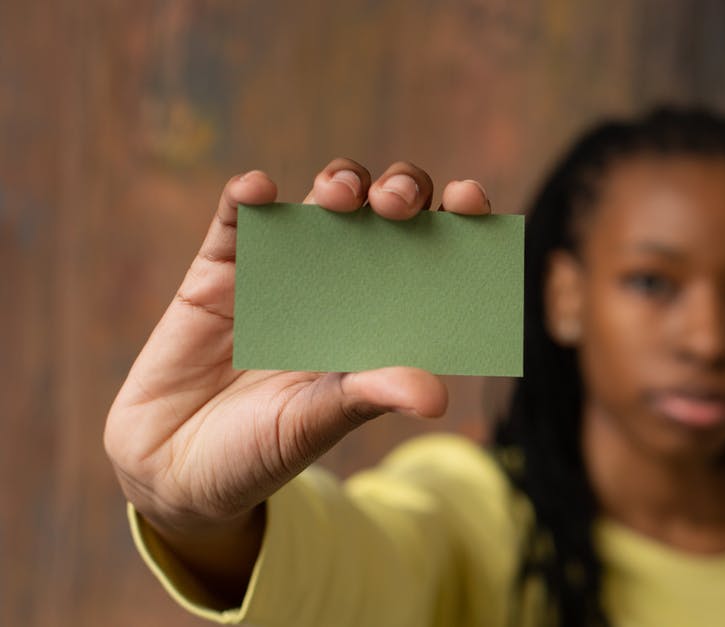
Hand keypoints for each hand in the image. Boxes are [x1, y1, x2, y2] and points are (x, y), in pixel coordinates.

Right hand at [103, 158, 489, 598]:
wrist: (178, 469)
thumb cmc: (263, 450)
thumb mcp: (318, 425)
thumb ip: (368, 399)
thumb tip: (438, 395)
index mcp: (385, 315)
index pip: (434, 252)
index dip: (458, 220)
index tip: (471, 203)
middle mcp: (344, 280)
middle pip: (386, 210)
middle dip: (401, 191)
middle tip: (399, 204)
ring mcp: (283, 268)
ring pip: (321, 201)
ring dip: (337, 183)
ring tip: (340, 194)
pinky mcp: (219, 270)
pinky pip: (235, 219)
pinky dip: (247, 198)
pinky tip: (258, 191)